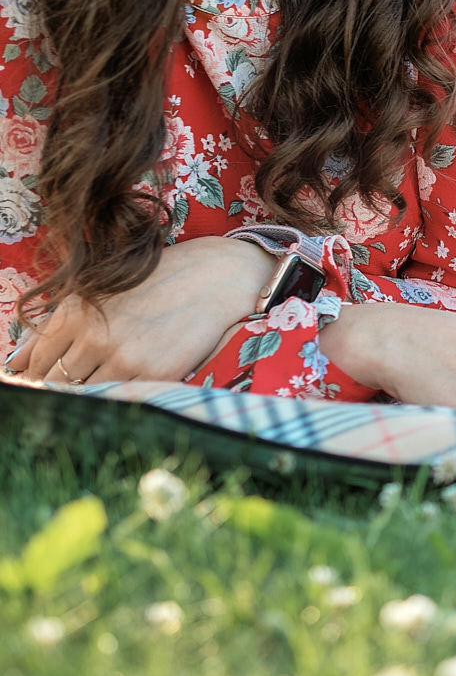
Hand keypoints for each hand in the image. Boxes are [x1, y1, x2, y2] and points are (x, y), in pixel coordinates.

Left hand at [8, 237, 274, 385]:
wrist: (215, 278)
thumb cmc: (157, 283)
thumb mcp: (101, 293)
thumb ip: (56, 325)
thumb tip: (13, 365)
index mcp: (75, 311)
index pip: (34, 359)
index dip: (33, 374)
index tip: (40, 379)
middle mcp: (93, 334)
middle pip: (53, 380)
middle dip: (55, 386)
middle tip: (73, 384)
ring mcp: (121, 356)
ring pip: (82, 393)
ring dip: (86, 393)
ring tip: (105, 380)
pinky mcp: (150, 373)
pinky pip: (117, 397)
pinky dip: (115, 395)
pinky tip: (126, 381)